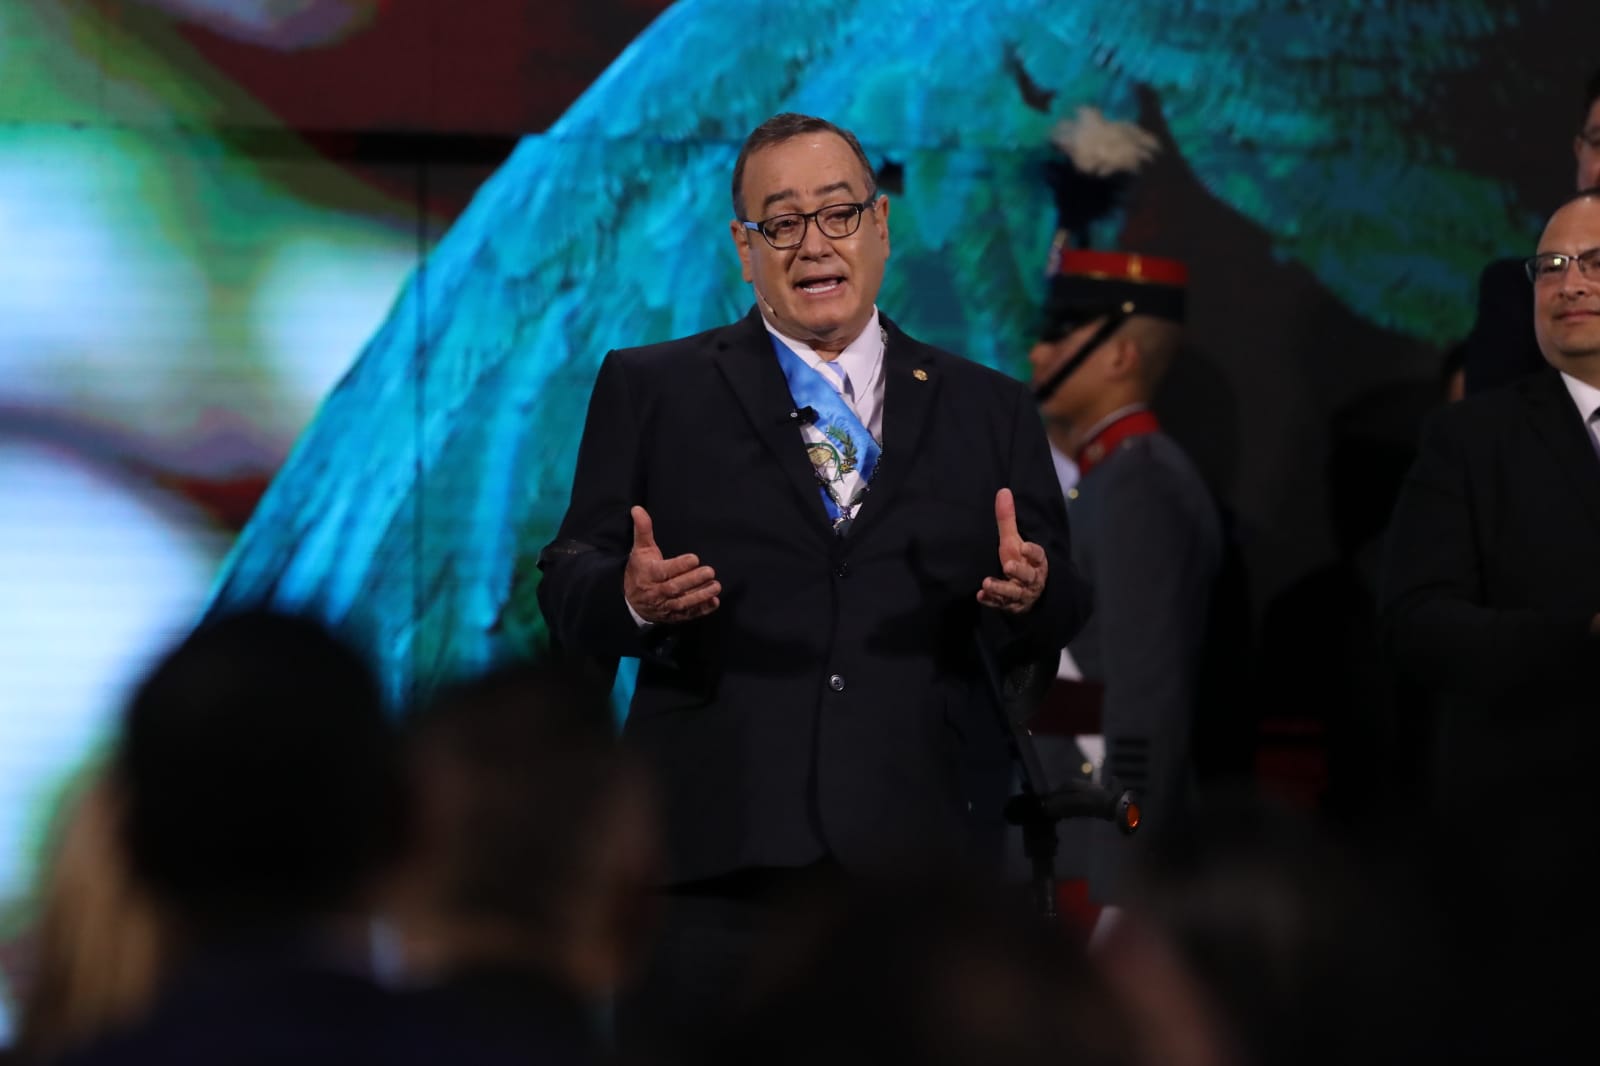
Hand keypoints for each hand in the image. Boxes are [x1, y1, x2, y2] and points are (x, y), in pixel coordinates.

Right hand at [624, 506, 720, 623]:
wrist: (630, 601)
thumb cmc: (640, 570)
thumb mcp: (640, 550)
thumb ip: (643, 530)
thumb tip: (637, 508)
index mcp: (649, 574)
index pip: (664, 571)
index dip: (679, 565)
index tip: (694, 558)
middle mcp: (656, 592)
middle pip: (675, 588)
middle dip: (693, 580)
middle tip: (710, 571)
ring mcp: (665, 606)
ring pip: (682, 603)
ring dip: (700, 596)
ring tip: (716, 586)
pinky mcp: (672, 616)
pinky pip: (687, 615)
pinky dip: (701, 610)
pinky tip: (714, 603)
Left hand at [977, 488, 1047, 613]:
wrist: (1027, 592)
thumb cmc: (1019, 562)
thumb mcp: (1013, 541)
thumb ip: (1008, 520)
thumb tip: (1003, 491)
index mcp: (1036, 562)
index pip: (1038, 556)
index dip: (1033, 552)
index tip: (1024, 547)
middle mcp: (1031, 579)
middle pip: (1028, 576)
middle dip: (1019, 571)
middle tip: (1008, 565)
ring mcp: (1021, 594)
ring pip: (1014, 593)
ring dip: (1001, 588)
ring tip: (986, 583)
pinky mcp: (1010, 605)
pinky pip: (1001, 604)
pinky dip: (991, 601)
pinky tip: (980, 596)